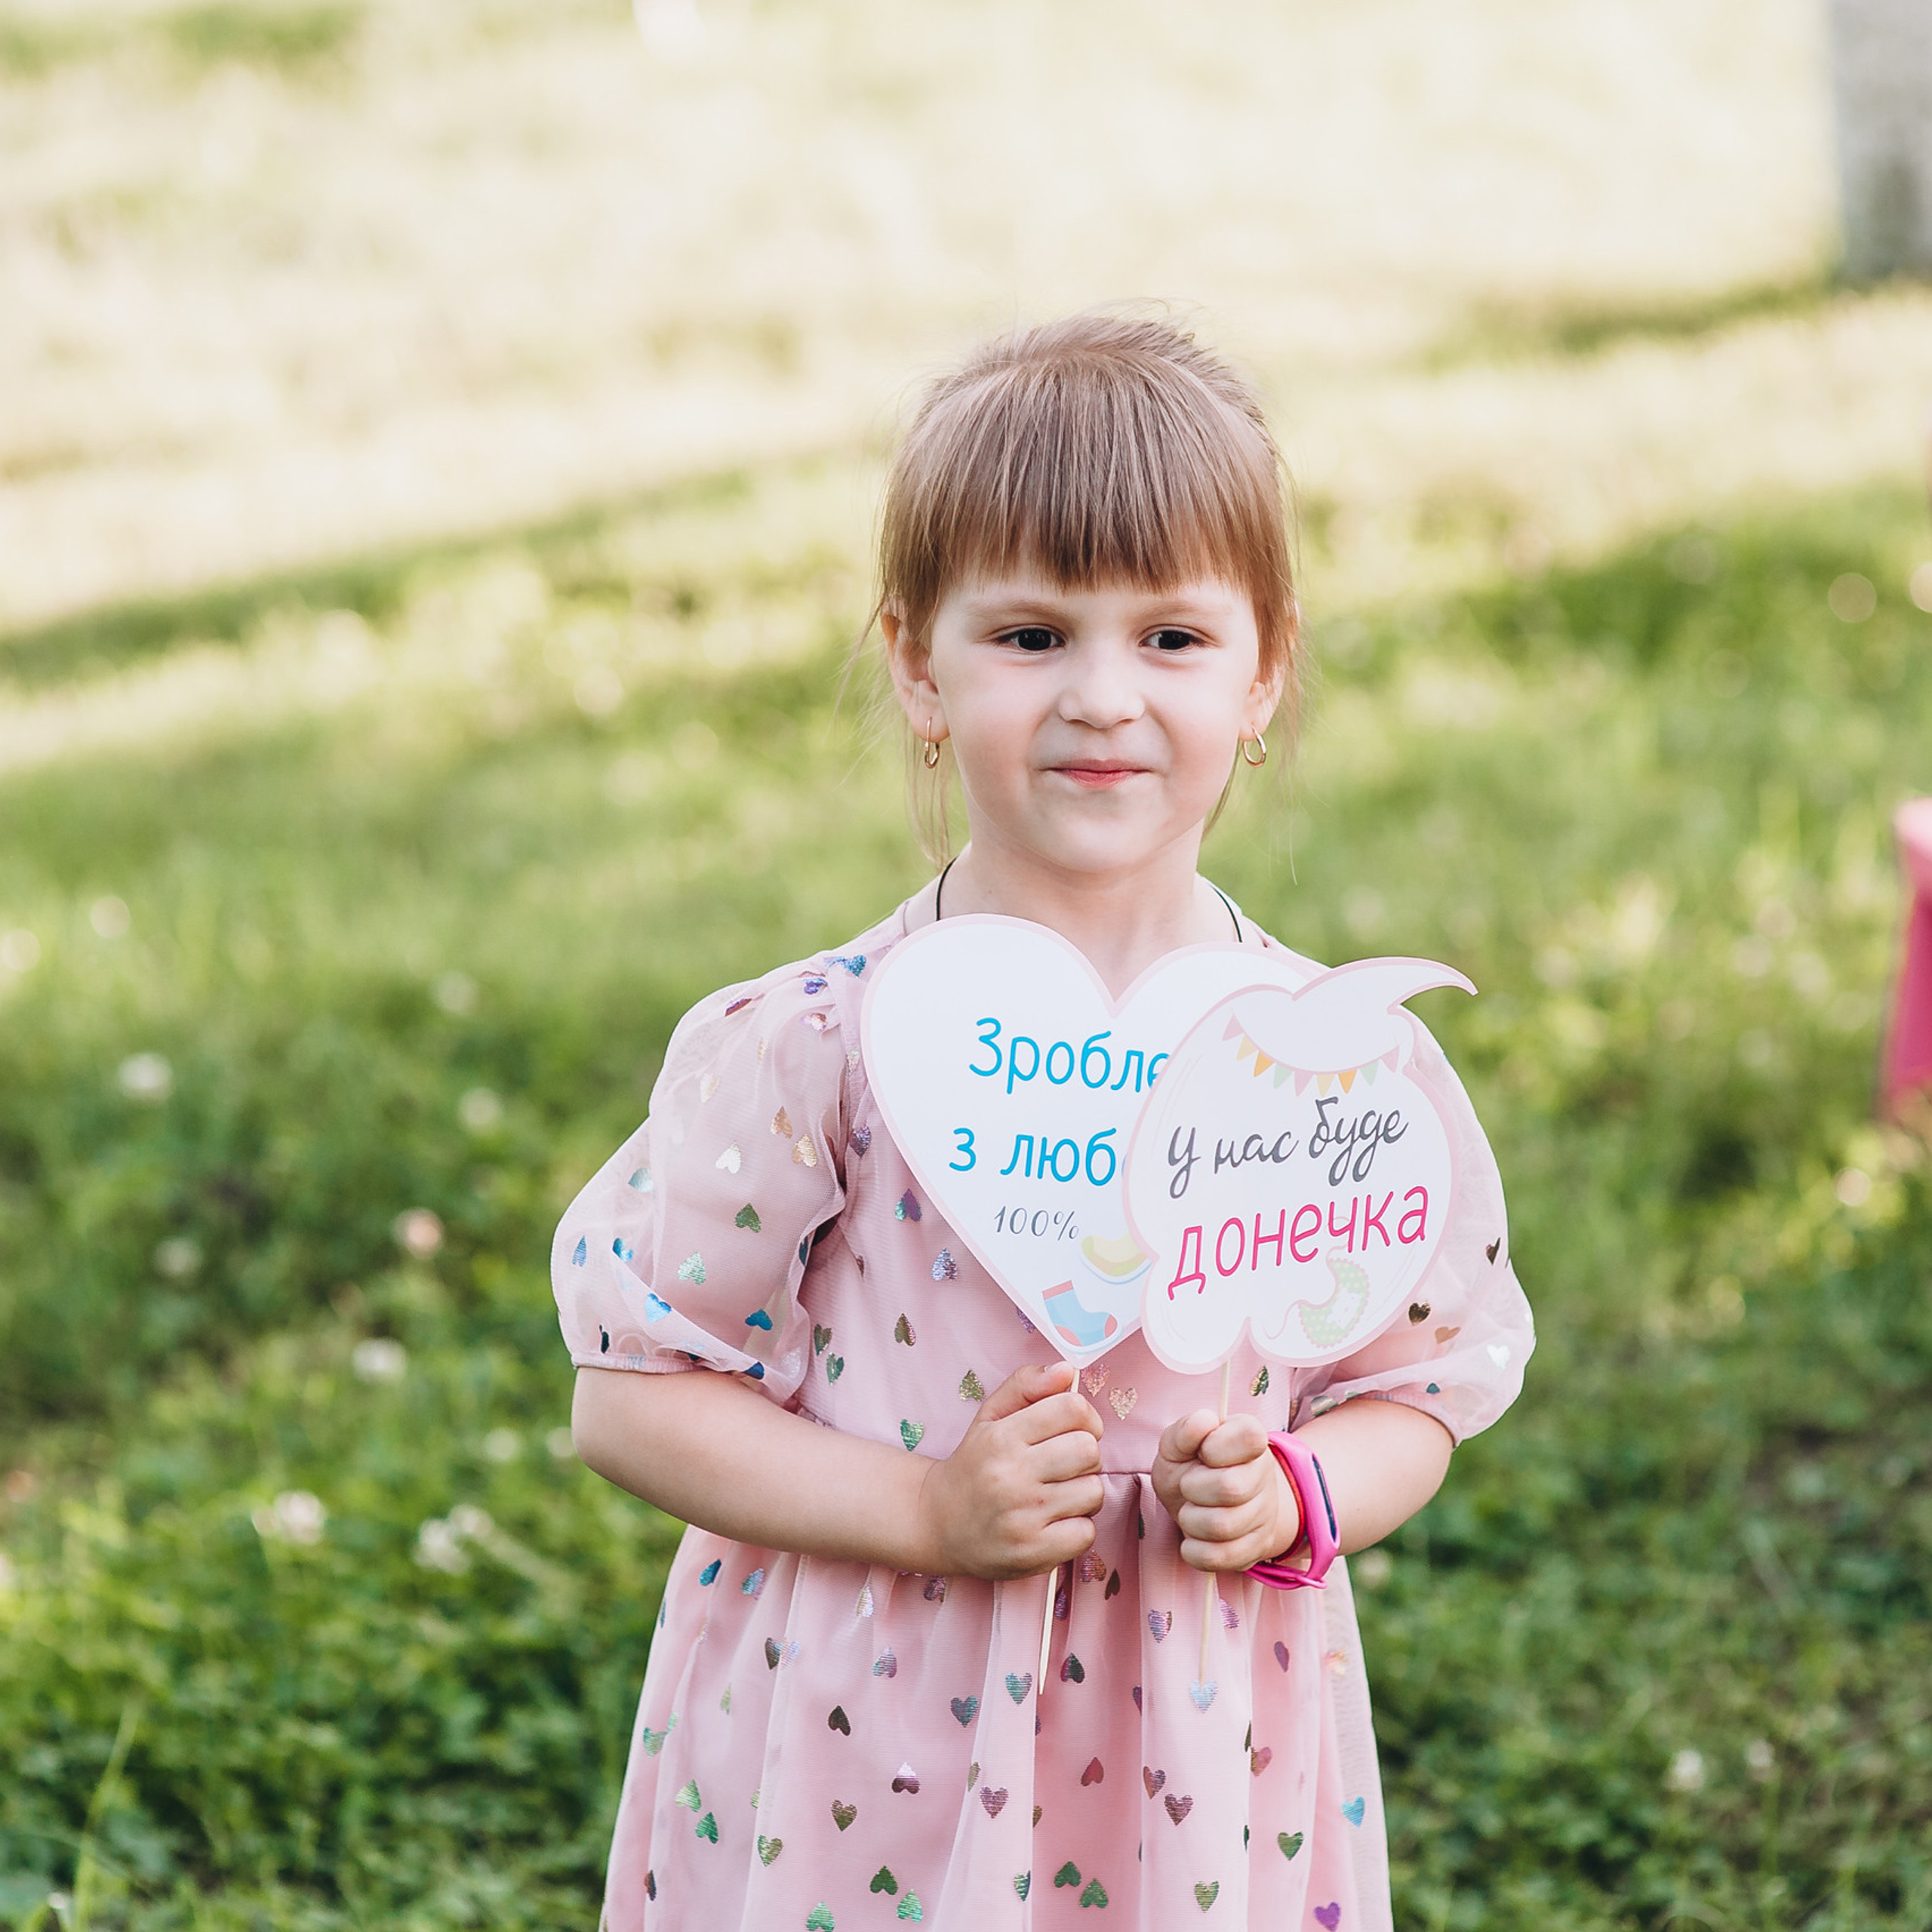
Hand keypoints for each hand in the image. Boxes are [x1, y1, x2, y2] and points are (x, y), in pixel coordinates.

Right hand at [915, 1363, 1105, 1580]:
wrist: (937, 1522)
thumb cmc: (974, 1464)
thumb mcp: (990, 1416)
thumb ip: (1026, 1385)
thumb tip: (1065, 1370)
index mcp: (1002, 1436)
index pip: (1072, 1409)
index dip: (1085, 1416)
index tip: (1074, 1428)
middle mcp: (1011, 1476)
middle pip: (1089, 1450)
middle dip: (1086, 1455)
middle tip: (1066, 1464)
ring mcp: (1022, 1517)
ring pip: (1092, 1492)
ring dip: (1083, 1492)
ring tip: (1058, 1494)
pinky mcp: (1032, 1553)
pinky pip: (1086, 1533)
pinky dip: (1077, 1528)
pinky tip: (1055, 1522)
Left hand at [1151, 1410, 1300, 1572]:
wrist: (1203, 1506)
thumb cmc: (1189, 1467)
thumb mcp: (1177, 1444)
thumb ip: (1184, 1430)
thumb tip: (1204, 1421)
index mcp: (1251, 1438)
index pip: (1249, 1437)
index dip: (1213, 1447)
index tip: (1203, 1452)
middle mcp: (1265, 1475)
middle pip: (1231, 1488)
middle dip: (1193, 1488)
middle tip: (1188, 1485)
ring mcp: (1264, 1515)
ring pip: (1224, 1527)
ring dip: (1191, 1520)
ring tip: (1191, 1510)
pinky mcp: (1255, 1549)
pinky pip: (1222, 1557)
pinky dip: (1195, 1550)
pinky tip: (1192, 1539)